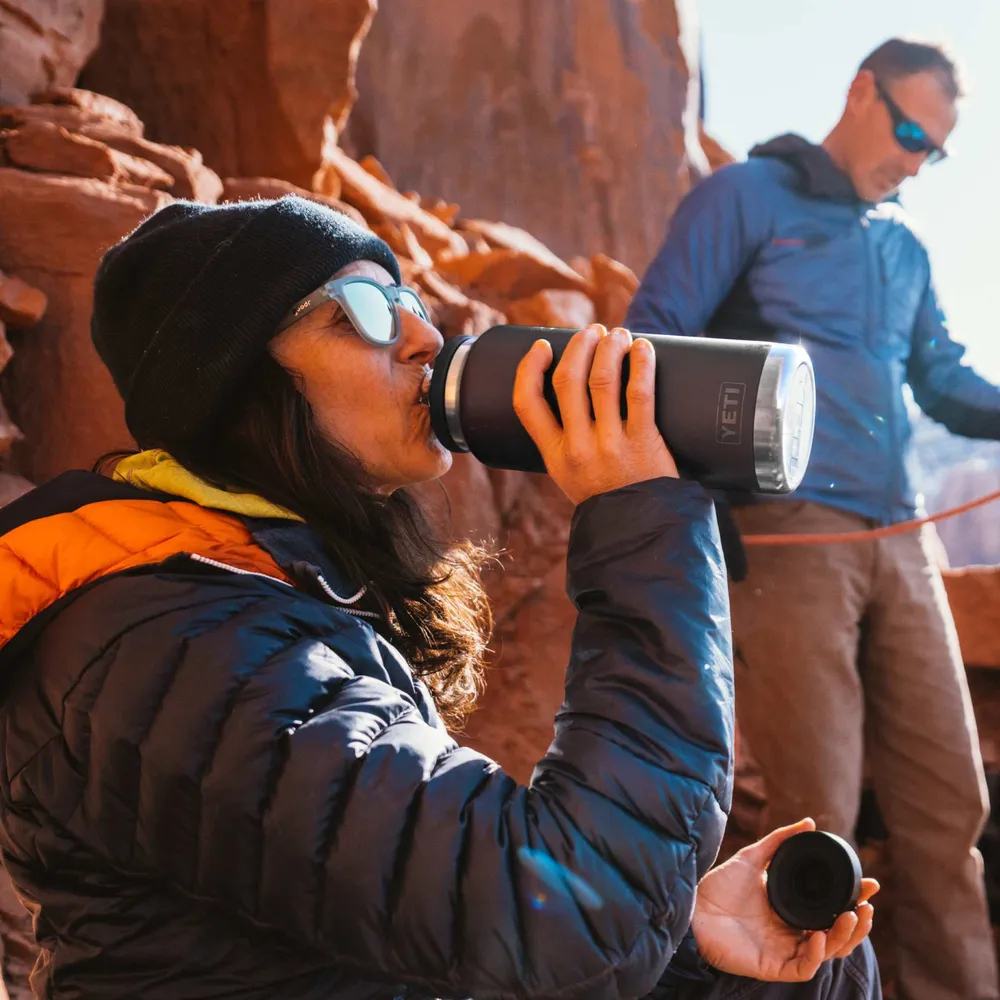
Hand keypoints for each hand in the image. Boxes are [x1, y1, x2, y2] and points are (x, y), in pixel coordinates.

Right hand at [513, 324, 677, 504]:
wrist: (639, 528)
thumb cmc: (605, 496)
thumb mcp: (569, 473)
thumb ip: (564, 439)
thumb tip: (571, 387)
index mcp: (554, 454)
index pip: (526, 403)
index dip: (529, 368)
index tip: (542, 346)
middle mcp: (578, 447)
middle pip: (568, 381)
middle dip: (579, 346)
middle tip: (592, 331)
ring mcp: (611, 445)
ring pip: (604, 380)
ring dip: (610, 348)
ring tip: (618, 335)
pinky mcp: (643, 442)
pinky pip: (639, 394)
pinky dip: (641, 364)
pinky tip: (643, 349)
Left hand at [691, 819, 878, 981]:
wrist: (691, 906)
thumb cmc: (718, 886)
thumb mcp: (754, 857)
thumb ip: (780, 841)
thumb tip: (810, 822)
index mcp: (791, 911)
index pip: (832, 910)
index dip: (854, 900)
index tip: (870, 883)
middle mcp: (792, 932)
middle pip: (837, 935)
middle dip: (858, 922)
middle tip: (868, 904)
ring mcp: (784, 951)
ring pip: (827, 953)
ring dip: (844, 937)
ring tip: (852, 915)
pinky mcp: (772, 967)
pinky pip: (803, 967)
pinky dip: (814, 954)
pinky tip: (818, 935)